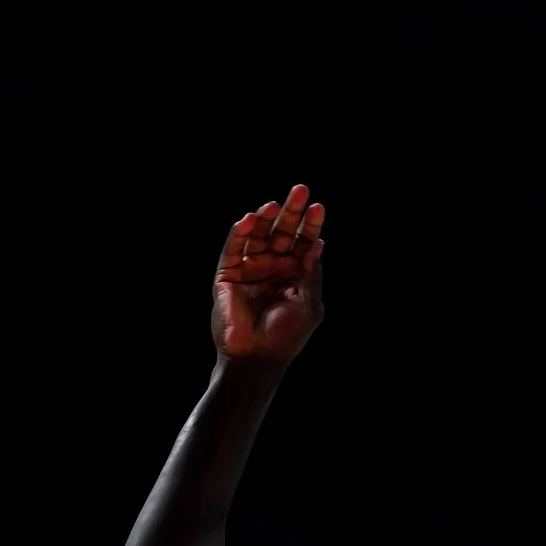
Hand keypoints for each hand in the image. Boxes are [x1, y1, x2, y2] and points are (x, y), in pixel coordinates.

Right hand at [212, 184, 324, 360]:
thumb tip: (317, 244)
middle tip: (300, 189)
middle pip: (282, 233)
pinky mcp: (228, 274)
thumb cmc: (286, 335)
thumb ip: (310, 273)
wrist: (256, 357)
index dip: (310, 225)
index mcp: (295, 275)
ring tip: (274, 203)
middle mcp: (273, 268)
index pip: (304, 243)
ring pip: (258, 236)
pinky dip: (240, 232)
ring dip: (265, 218)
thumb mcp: (307, 303)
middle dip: (291, 212)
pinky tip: (250, 218)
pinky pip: (234, 248)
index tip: (318, 207)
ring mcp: (250, 269)